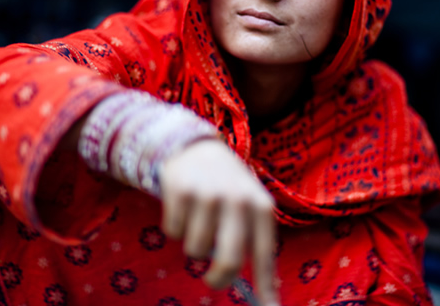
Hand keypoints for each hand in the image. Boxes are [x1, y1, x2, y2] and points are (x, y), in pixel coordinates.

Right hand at [161, 139, 278, 305]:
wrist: (197, 148)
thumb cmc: (227, 186)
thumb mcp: (247, 204)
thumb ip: (251, 239)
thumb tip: (262, 292)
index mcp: (260, 205)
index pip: (264, 254)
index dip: (266, 286)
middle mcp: (238, 199)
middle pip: (229, 260)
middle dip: (219, 279)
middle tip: (213, 280)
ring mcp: (209, 195)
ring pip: (196, 250)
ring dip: (194, 245)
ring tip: (198, 222)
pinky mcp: (181, 191)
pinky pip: (173, 232)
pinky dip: (175, 227)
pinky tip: (183, 208)